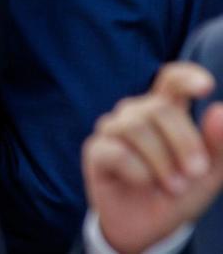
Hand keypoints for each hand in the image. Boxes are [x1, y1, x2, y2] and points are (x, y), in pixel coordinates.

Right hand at [84, 63, 222, 253]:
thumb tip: (219, 109)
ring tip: (172, 187)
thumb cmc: (177, 193)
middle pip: (158, 108)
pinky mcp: (96, 151)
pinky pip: (118, 152)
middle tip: (195, 173)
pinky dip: (138, 173)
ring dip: (161, 162)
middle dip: (183, 141)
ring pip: (136, 127)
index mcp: (166, 112)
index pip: (170, 81)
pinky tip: (142, 183)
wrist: (147, 228)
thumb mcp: (207, 174)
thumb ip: (217, 144)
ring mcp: (113, 130)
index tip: (206, 87)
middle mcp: (136, 114)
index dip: (185, 77)